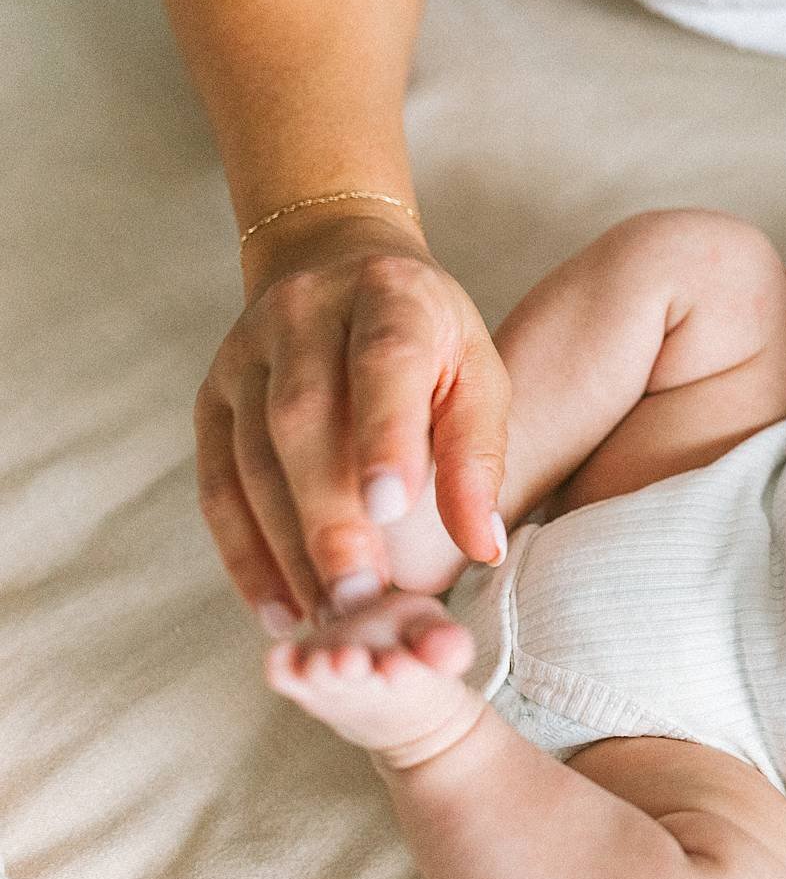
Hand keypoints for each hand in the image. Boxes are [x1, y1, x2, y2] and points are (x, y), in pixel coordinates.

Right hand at [195, 215, 509, 631]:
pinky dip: (244, 552)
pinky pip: (215, 482)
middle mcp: (304, 312)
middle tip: (363, 596)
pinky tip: (278, 607)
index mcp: (389, 294)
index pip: (383, 360)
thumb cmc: (429, 337)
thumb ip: (479, 454)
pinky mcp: (211, 396)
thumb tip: (482, 546)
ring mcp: (245, 353)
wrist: (337, 264)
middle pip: (304, 417)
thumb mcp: (476, 372)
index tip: (393, 509)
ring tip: (331, 613)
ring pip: (251, 456)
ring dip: (287, 545)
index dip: (384, 433)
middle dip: (330, 514)